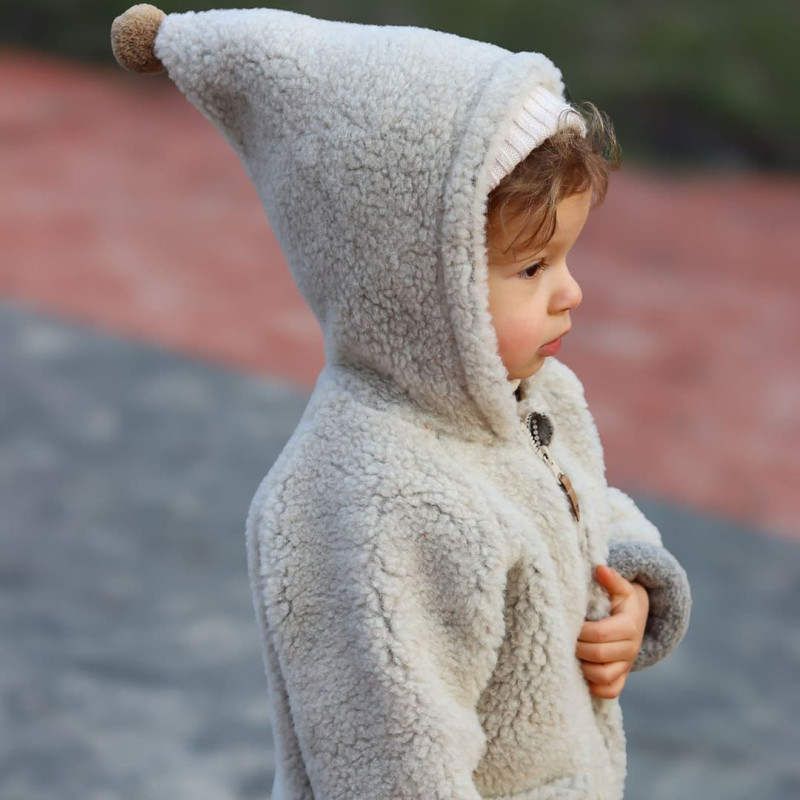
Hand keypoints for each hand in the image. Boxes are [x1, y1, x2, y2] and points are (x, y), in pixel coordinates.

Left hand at [576, 565, 648, 698]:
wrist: (636, 617)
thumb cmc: (622, 600)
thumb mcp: (622, 587)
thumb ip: (612, 579)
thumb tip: (600, 568)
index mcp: (628, 626)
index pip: (599, 634)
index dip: (580, 631)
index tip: (568, 624)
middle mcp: (630, 649)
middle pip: (598, 656)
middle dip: (577, 648)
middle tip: (562, 638)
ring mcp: (626, 665)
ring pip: (603, 676)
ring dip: (583, 667)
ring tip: (570, 653)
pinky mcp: (622, 677)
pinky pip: (609, 691)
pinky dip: (594, 686)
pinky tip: (581, 671)